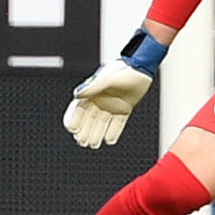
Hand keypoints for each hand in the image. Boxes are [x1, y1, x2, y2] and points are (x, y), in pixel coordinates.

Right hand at [62, 28, 167, 148]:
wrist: (142, 69)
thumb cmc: (123, 70)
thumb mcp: (107, 79)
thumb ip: (92, 88)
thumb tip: (76, 95)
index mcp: (93, 92)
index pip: (80, 108)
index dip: (75, 118)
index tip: (72, 129)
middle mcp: (101, 100)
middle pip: (90, 118)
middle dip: (85, 131)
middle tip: (82, 142)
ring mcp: (112, 105)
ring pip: (102, 123)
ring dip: (97, 134)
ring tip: (93, 145)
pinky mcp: (124, 109)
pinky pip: (117, 123)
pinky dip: (113, 132)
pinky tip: (109, 141)